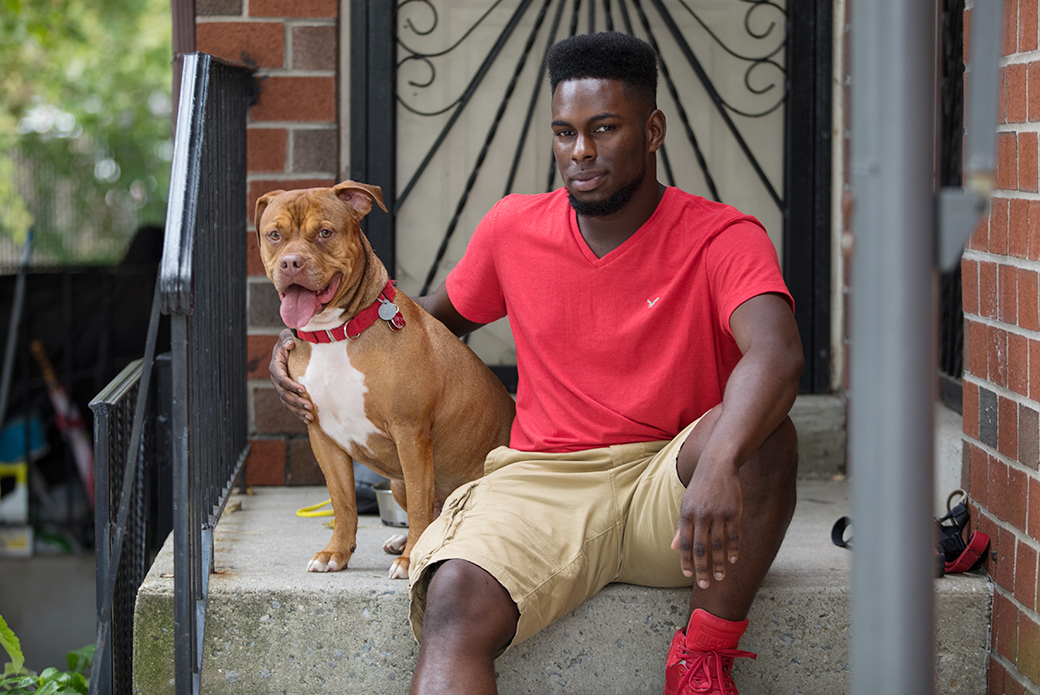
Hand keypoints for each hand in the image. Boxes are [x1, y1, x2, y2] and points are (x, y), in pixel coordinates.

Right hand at [269, 329, 313, 422]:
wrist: (292, 346)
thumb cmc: (291, 340)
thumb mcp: (287, 335)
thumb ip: (287, 338)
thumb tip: (290, 344)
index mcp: (275, 367)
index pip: (281, 379)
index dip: (291, 385)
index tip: (304, 390)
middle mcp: (276, 379)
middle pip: (284, 394)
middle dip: (296, 402)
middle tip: (310, 406)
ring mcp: (281, 388)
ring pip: (287, 403)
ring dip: (298, 411)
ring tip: (310, 417)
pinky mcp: (288, 393)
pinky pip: (291, 406)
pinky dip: (298, 414)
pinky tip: (308, 420)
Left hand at [671, 456, 741, 588]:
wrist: (718, 464)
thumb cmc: (700, 487)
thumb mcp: (686, 504)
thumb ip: (681, 527)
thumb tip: (674, 547)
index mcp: (687, 514)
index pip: (685, 543)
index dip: (685, 561)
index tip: (687, 576)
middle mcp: (701, 515)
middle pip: (701, 548)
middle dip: (702, 569)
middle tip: (705, 585)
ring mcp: (718, 513)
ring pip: (718, 544)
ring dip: (720, 563)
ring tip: (720, 577)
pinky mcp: (734, 511)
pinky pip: (734, 535)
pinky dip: (733, 549)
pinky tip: (733, 560)